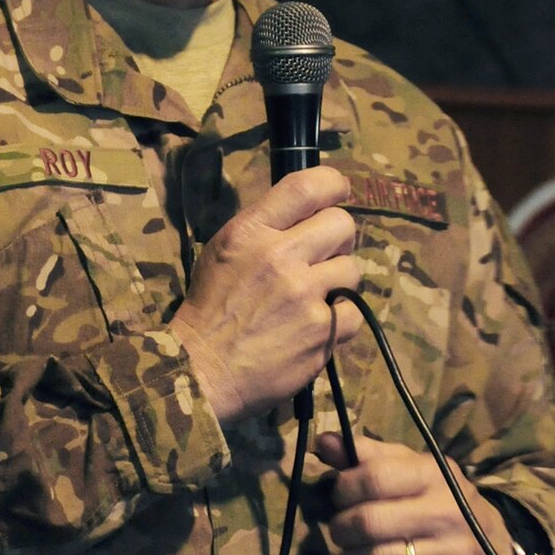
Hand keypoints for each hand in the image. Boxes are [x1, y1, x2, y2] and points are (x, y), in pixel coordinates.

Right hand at [167, 167, 362, 424]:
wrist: (201, 370)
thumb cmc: (210, 310)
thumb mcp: (223, 252)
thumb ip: (263, 229)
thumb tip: (307, 212)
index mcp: (250, 231)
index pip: (306, 186)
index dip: (333, 184)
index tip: (339, 192)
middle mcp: (279, 256)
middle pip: (341, 224)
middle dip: (337, 240)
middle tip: (322, 259)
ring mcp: (303, 294)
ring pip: (352, 269)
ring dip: (339, 283)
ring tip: (314, 299)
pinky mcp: (320, 330)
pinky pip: (353, 312)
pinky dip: (340, 320)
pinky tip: (317, 326)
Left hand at [315, 432, 515, 554]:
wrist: (497, 553)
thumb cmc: (441, 504)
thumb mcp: (414, 471)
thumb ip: (370, 456)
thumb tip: (324, 442)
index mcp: (434, 477)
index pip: (375, 477)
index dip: (344, 488)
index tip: (341, 497)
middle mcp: (445, 515)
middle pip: (369, 522)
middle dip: (341, 529)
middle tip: (341, 532)